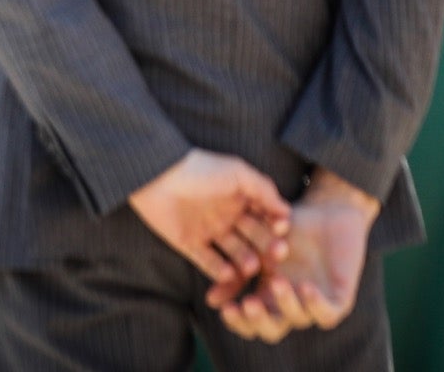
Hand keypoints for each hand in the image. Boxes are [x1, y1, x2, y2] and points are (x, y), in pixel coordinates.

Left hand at [128, 149, 290, 289]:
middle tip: (276, 255)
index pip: (266, 218)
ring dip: (244, 261)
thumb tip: (287, 210)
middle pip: (254, 239)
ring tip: (250, 265)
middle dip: (266, 247)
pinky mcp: (190, 245)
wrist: (156, 176)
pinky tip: (227, 273)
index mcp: (241, 199)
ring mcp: (210, 232)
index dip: (275, 225)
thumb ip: (263, 189)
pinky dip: (218, 271)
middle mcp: (228, 217)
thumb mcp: (236, 172)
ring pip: (235, 254)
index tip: (282, 229)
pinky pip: (209, 263)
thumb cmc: (199, 169)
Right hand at [216, 166, 377, 343]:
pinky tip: (304, 287)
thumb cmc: (290, 229)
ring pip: (297, 320)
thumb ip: (237, 271)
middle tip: (248, 304)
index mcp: (268, 297)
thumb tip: (212, 300)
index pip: (251, 323)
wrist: (325, 212)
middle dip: (258, 321)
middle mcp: (291, 306)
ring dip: (285, 303)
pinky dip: (315, 304)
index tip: (226, 309)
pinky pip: (327, 314)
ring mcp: (314, 304)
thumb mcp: (257, 246)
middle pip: (272, 330)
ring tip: (276, 281)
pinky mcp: (339, 299)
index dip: (239, 322)